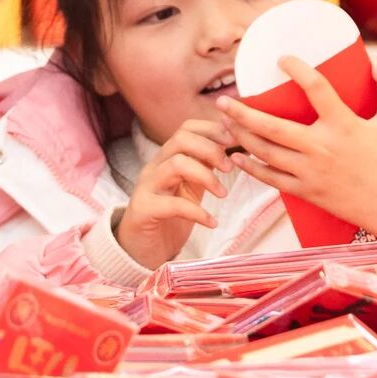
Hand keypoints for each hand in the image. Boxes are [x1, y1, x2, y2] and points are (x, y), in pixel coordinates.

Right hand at [111, 117, 235, 269]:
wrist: (141, 249)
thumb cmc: (169, 217)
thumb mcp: (191, 187)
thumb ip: (206, 167)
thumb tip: (235, 148)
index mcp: (167, 159)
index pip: (186, 128)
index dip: (212, 130)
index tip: (235, 142)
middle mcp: (154, 167)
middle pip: (180, 139)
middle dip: (211, 149)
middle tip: (230, 168)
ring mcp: (146, 187)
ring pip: (176, 164)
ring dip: (206, 176)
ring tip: (223, 194)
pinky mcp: (143, 210)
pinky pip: (172, 204)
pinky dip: (197, 212)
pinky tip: (212, 222)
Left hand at [219, 56, 376, 241]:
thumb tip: (374, 59)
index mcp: (345, 126)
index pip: (317, 89)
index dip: (298, 69)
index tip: (282, 58)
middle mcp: (323, 149)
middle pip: (272, 126)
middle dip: (241, 112)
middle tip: (222, 100)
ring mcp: (312, 173)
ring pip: (266, 152)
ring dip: (241, 137)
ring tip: (225, 122)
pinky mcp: (308, 192)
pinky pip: (272, 179)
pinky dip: (252, 168)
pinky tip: (238, 157)